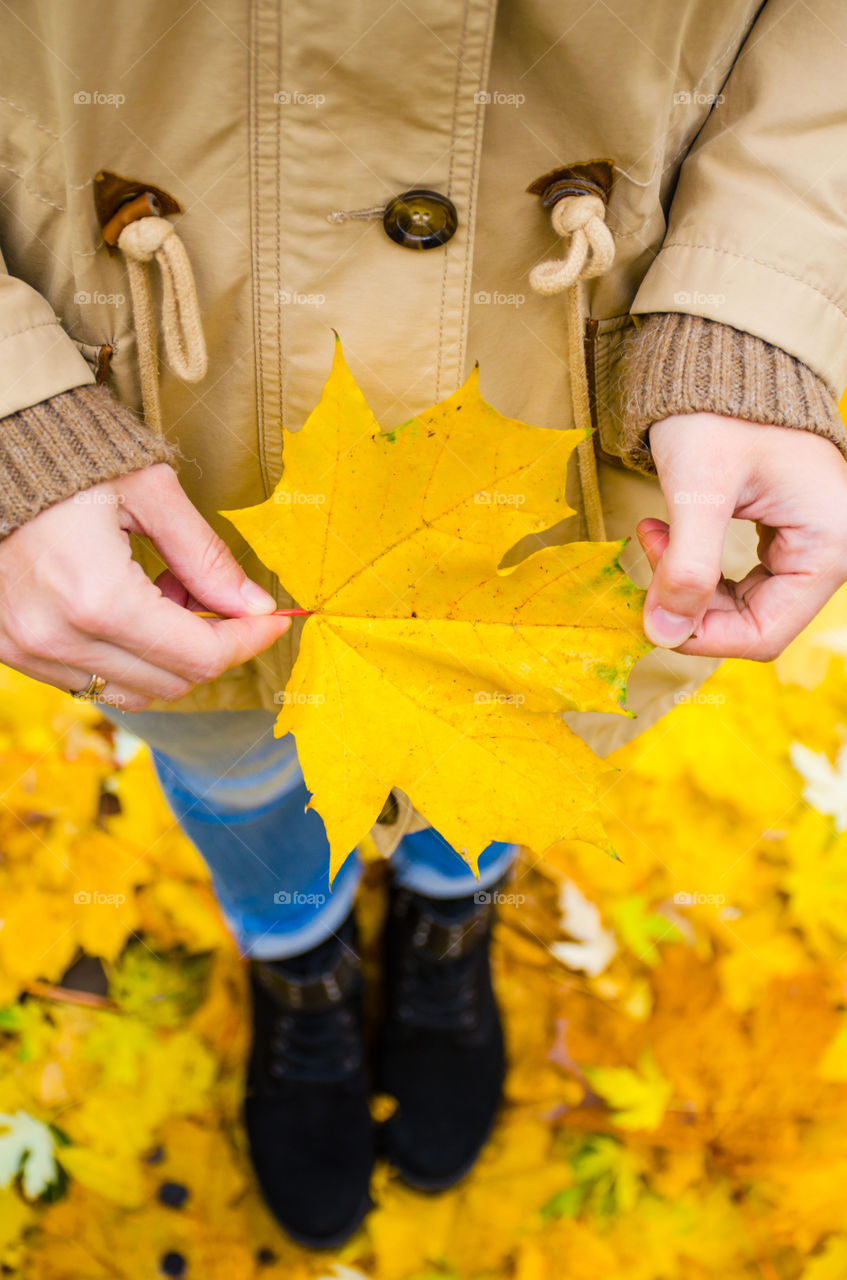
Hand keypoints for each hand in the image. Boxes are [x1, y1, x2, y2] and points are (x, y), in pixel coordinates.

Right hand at [0, 464, 290, 708]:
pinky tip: (124, 602)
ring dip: (166, 654)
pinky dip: (125, 655)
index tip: (272, 618)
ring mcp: (27, 650)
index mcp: (97, 598)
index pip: (200, 656)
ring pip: (133, 692)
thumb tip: (255, 606)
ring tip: (161, 590)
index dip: (248, 639)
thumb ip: (206, 556)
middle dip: (209, 643)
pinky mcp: (10, 650)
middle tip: (208, 589)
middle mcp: (58, 637)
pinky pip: (90, 680)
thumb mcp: (150, 491)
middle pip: (172, 682)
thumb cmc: (69, 458)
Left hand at [637, 414, 846, 659]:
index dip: (701, 635)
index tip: (652, 608)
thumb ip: (686, 565)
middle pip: (753, 620)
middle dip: (690, 601)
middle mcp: (830, 549)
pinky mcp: (786, 532)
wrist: (724, 357)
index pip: (764, 632)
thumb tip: (664, 633)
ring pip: (741, 601)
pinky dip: (697, 564)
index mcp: (829, 543)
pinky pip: (740, 576)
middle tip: (649, 553)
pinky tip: (666, 533)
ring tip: (653, 534)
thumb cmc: (718, 409)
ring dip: (689, 582)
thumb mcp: (699, 487)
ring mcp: (809, 541)